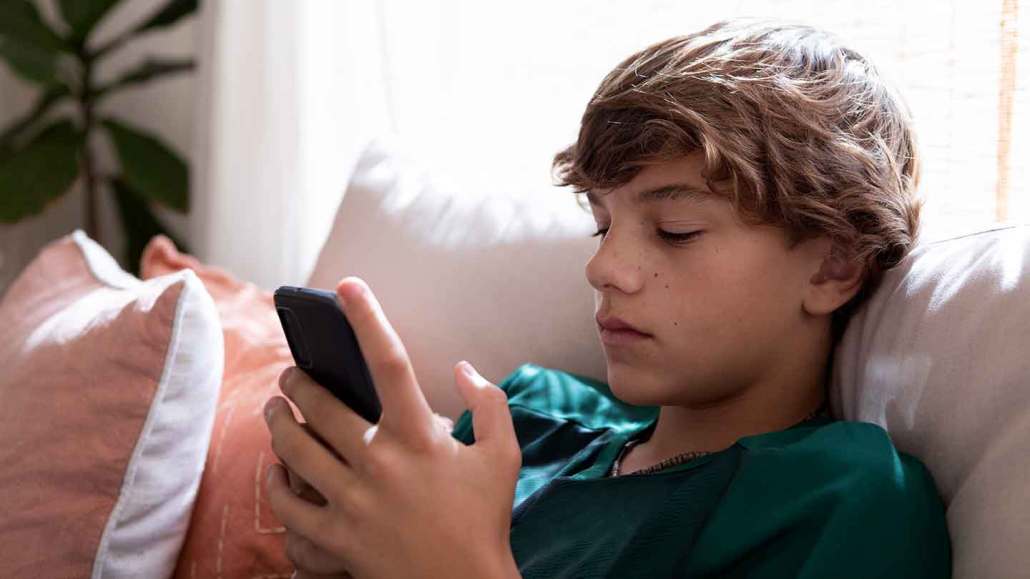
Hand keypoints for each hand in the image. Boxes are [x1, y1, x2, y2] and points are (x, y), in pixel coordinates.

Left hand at [263, 276, 521, 578]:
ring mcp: (352, 502)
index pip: (391, 363)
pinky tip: (276, 469)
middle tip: (292, 374)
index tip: (348, 286)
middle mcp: (379, 463)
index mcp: (418, 438)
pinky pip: (287, 503)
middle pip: (320, 404)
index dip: (368, 318)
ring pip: (293, 448)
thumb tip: (462, 367)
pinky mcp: (335, 537)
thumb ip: (489, 403)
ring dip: (277, 421)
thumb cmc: (483, 519)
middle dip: (297, 380)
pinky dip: (274, 483)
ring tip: (275, 410)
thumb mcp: (502, 455)